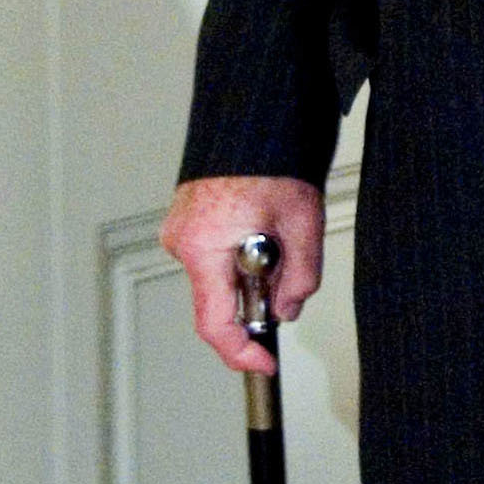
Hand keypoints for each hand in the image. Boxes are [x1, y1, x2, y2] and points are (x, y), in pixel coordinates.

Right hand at [160, 174, 325, 374]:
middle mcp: (183, 242)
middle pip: (220, 298)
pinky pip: (216, 256)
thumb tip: (288, 311)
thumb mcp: (302, 221)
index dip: (240, 351)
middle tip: (290, 266)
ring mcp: (182, 232)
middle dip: (259, 297)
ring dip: (254, 272)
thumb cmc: (274, 159)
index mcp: (203, 247)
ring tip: (280, 230)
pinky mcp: (189, 223)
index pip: (214, 322)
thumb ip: (299, 275)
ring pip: (221, 276)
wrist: (253, 120)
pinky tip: (264, 225)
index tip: (264, 364)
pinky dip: (243, 255)